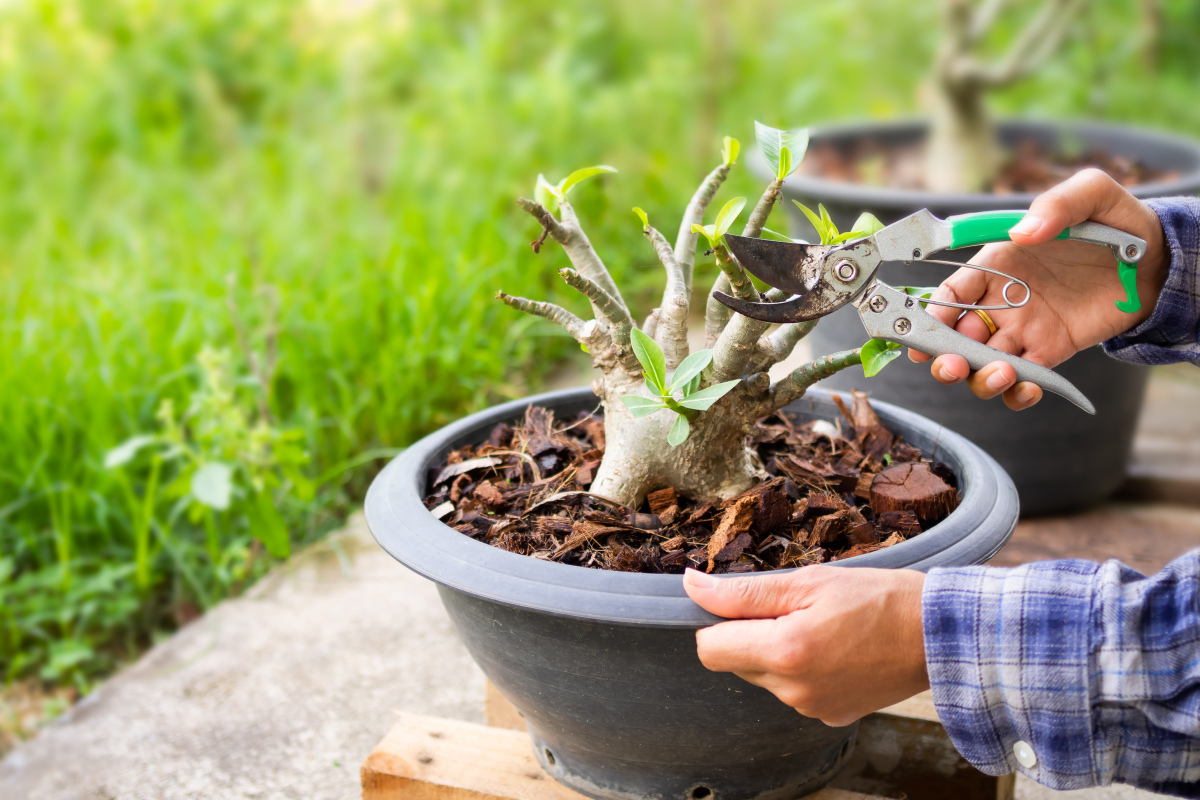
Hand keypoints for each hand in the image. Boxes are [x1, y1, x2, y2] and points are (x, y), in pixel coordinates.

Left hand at [683, 566, 928, 726]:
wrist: (939, 636)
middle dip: (752, 635)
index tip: (742, 604)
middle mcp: (793, 690)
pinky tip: (836, 651)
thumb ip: (744, 591)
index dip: (716, 623)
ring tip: (823, 628)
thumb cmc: (879, 599)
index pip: (709, 649)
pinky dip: (804, 671)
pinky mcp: (830, 717)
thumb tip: (692, 586)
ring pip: (766, 677)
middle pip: (736, 663)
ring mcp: (812, 709)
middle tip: (796, 609)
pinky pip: (795, 691)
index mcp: (784, 652)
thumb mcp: (809, 581)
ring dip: (778, 652)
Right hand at [909, 169, 1168, 409]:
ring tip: (1002, 374)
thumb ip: (1056, 205)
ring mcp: (1024, 330)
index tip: (928, 327)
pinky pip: (1023, 381)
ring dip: (979, 378)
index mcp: (996, 265)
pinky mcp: (1050, 353)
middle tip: (951, 364)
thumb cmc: (1116, 221)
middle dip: (944, 356)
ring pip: (982, 364)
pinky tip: (1027, 388)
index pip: (950, 293)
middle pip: (955, 338)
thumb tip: (1024, 231)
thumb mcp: (1090, 195)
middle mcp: (1001, 301)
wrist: (1157, 258)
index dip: (933, 312)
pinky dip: (1017, 393)